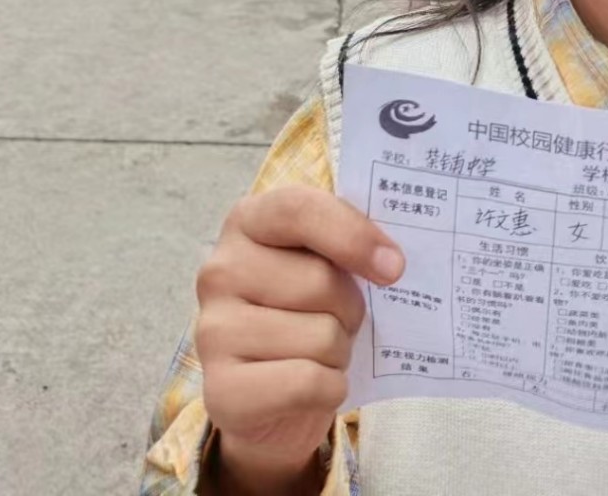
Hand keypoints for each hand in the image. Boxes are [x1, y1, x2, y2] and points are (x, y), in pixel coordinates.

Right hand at [196, 185, 402, 490]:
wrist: (274, 397)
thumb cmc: (308, 312)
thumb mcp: (324, 261)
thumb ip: (349, 241)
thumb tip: (391, 262)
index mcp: (248, 222)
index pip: (298, 209)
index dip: (352, 234)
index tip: (394, 266)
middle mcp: (219, 270)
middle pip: (321, 281)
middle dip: (350, 308)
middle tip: (339, 319)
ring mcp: (213, 331)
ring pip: (320, 337)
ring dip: (339, 353)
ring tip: (320, 354)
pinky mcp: (221, 391)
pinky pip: (308, 383)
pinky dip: (330, 389)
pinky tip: (314, 386)